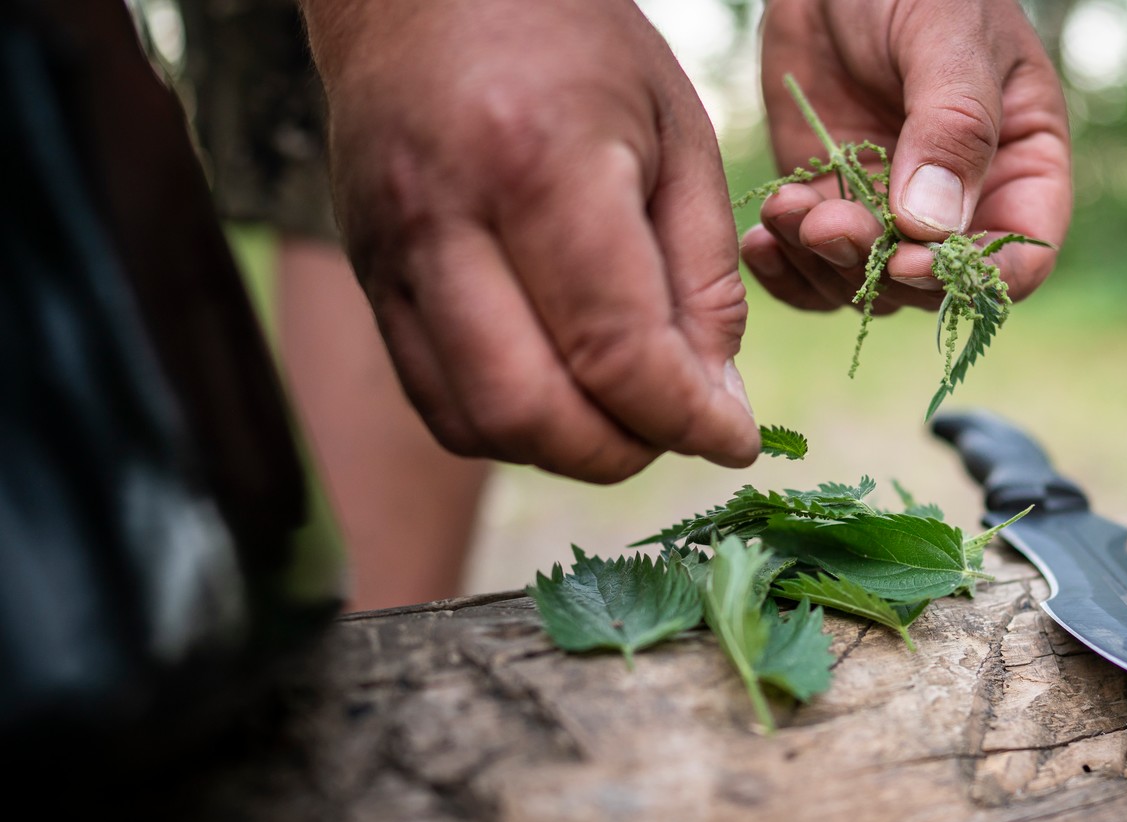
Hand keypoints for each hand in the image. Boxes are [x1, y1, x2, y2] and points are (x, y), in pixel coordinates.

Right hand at [300, 0, 758, 482]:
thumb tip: (713, 397)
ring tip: (626, 412)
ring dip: (567, 449)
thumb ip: (702, 273)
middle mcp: (446, 221)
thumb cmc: (572, 43)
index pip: (616, 350)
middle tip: (678, 429)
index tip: (736, 438)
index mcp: (539, 165)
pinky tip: (564, 392)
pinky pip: (438, 402)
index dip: (688, 419)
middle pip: (533, 412)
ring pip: (477, 424)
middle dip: (625, 451)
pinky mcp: (367, 280)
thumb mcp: (676, 132)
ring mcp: (389, 256)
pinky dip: (511, 427)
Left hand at [741, 0, 1071, 313]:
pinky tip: (761, 242)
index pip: (1019, 256)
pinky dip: (786, 268)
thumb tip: (933, 230)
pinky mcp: (832, 204)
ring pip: (867, 285)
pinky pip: (813, 269)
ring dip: (822, 263)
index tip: (911, 262)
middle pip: (931, 285)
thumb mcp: (947, 39)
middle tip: (827, 226)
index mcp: (1019, 165)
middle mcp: (962, 203)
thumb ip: (953, 127)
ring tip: (789, 209)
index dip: (970, 278)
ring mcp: (892, 210)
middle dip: (877, 268)